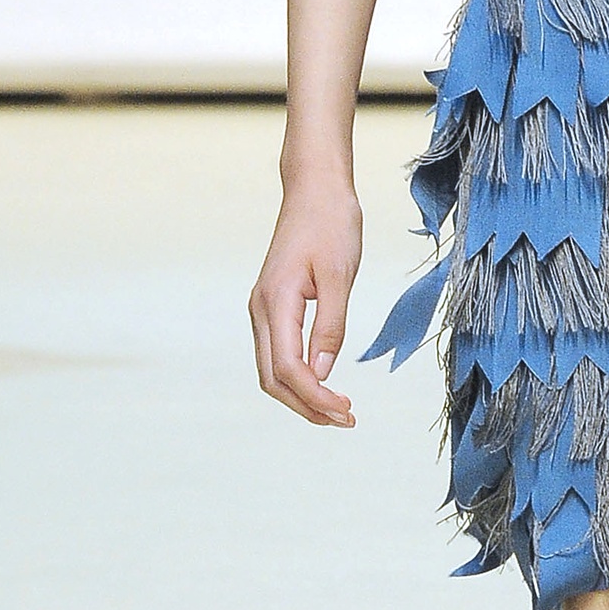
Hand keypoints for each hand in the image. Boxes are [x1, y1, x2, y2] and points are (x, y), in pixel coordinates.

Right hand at [249, 177, 362, 425]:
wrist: (315, 189)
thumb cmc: (332, 224)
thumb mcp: (341, 276)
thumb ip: (330, 327)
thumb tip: (321, 374)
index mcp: (276, 302)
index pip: (288, 368)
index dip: (315, 397)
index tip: (347, 411)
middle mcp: (261, 310)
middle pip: (273, 379)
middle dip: (307, 406)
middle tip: (346, 420)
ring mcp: (263, 309)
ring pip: (272, 370)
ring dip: (302, 395)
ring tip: (337, 410)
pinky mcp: (273, 306)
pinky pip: (278, 353)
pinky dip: (298, 377)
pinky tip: (323, 383)